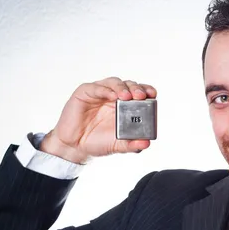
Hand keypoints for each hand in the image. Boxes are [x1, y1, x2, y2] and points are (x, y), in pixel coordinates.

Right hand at [40, 77, 156, 163]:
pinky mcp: (85, 92)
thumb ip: (132, 145)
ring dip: (122, 88)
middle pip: (129, 85)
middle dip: (137, 88)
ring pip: (114, 83)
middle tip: (141, 96)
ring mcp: (100, 93)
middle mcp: (114, 96)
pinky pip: (96, 88)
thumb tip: (146, 143)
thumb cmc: (98, 142)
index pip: (140, 93)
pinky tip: (112, 96)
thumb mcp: (118, 145)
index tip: (153, 95)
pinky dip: (106, 90)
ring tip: (127, 96)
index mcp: (126, 106)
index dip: (147, 91)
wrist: (75, 147)